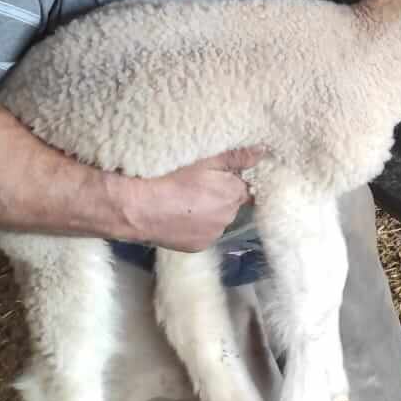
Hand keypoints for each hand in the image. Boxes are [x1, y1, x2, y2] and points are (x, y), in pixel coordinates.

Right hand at [114, 146, 267, 252]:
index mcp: (234, 194)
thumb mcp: (205, 158)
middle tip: (197, 183)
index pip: (243, 184)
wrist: (137, 207)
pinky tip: (180, 214)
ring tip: (185, 199)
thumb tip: (263, 152)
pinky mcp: (197, 247)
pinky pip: (203, 232)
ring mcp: (212, 235)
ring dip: (208, 210)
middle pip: (231, 202)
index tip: (214, 173)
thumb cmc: (171, 176)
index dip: (229, 177)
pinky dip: (196, 224)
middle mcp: (229, 218)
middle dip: (220, 194)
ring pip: (217, 218)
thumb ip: (237, 156)